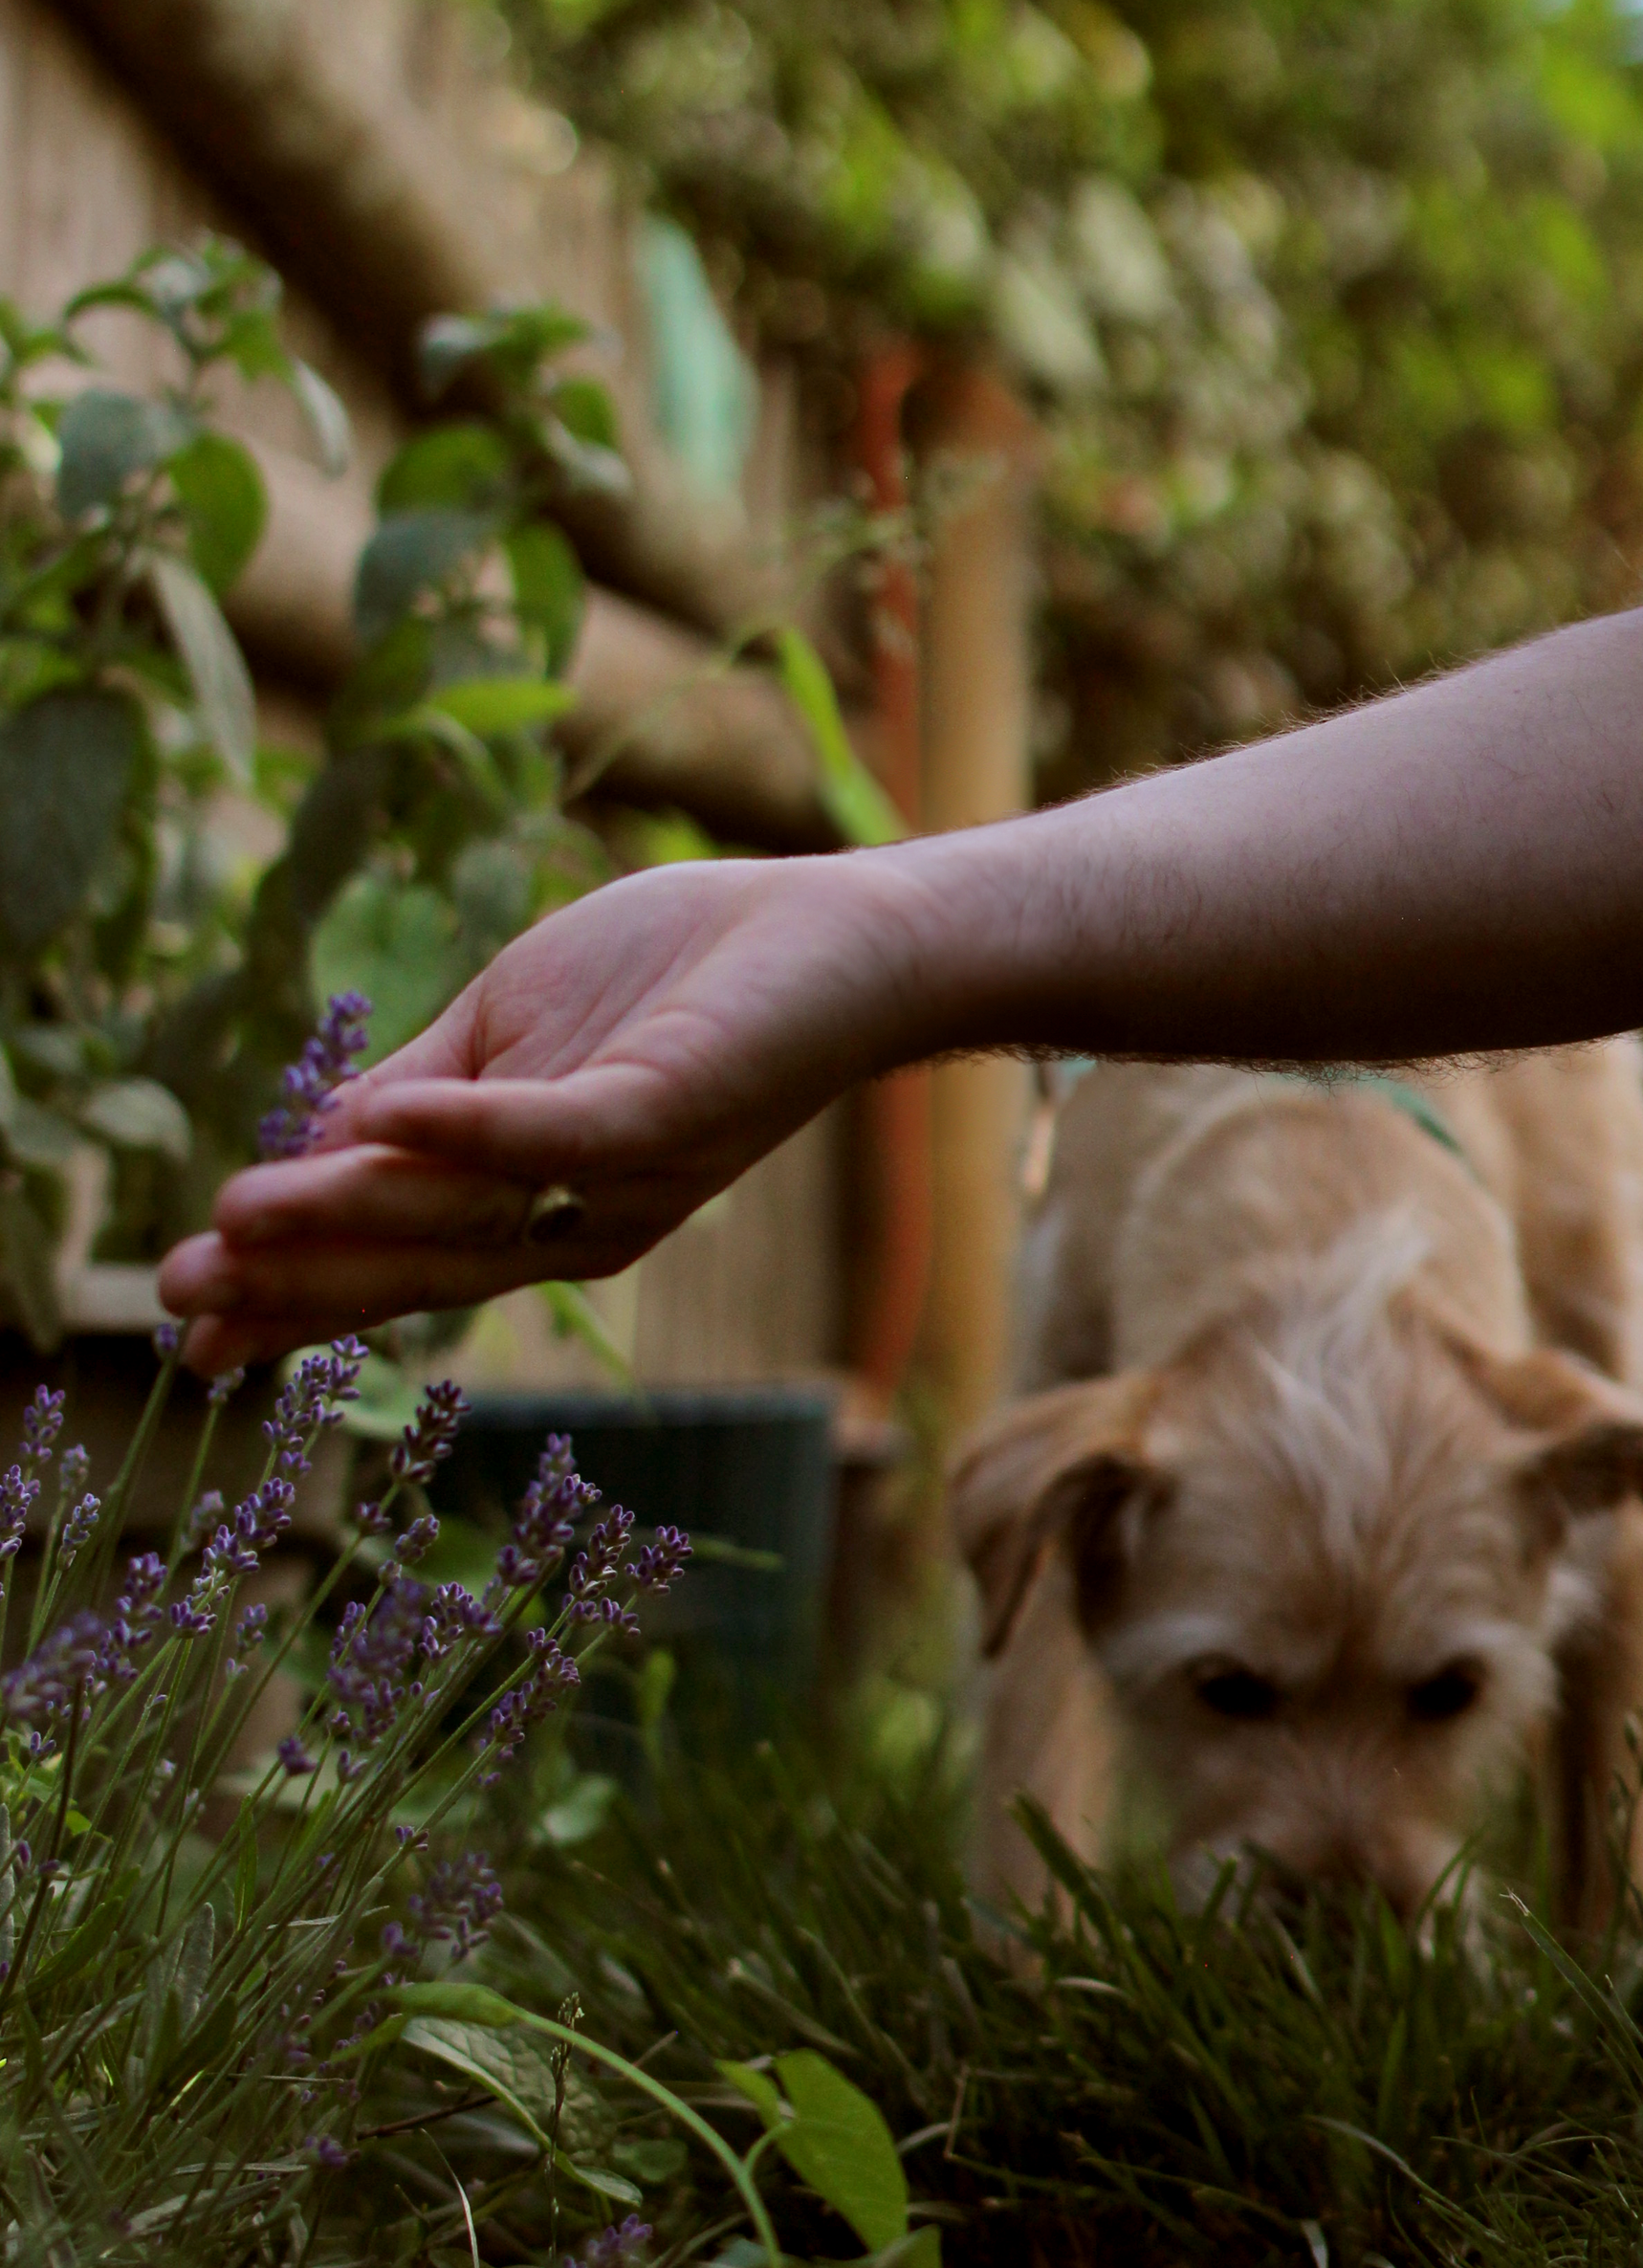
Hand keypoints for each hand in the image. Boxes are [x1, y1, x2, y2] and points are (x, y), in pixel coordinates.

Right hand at [158, 850, 925, 1370]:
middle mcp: (578, 1216)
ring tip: (237, 1221)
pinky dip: (463, 1131)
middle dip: (294, 1282)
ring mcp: (624, 1177)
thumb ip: (422, 1092)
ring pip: (465, 1214)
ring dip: (344, 1215)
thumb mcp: (514, 1028)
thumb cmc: (678, 972)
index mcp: (538, 1201)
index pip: (397, 1258)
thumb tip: (314, 1143)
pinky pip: (555, 1136)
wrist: (837, 937)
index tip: (191, 1330)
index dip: (294, 1292)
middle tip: (180, 1303)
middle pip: (416, 1262)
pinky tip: (371, 1123)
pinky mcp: (666, 1115)